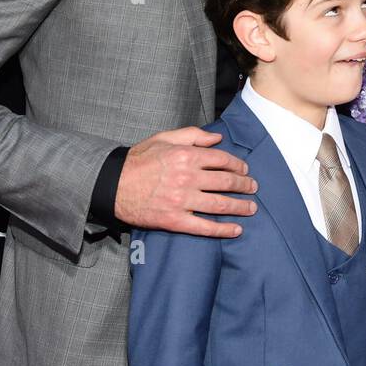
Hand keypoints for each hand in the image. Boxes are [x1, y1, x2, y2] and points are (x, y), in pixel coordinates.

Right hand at [115, 126, 257, 236]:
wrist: (113, 184)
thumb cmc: (139, 160)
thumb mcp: (164, 138)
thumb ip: (193, 135)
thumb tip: (217, 138)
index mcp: (186, 156)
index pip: (222, 160)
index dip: (238, 165)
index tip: (245, 170)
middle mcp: (187, 178)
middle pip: (226, 182)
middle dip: (244, 185)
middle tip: (253, 188)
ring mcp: (182, 201)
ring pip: (220, 204)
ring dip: (240, 207)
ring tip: (251, 208)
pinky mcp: (174, 220)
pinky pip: (204, 227)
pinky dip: (222, 229)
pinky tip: (236, 230)